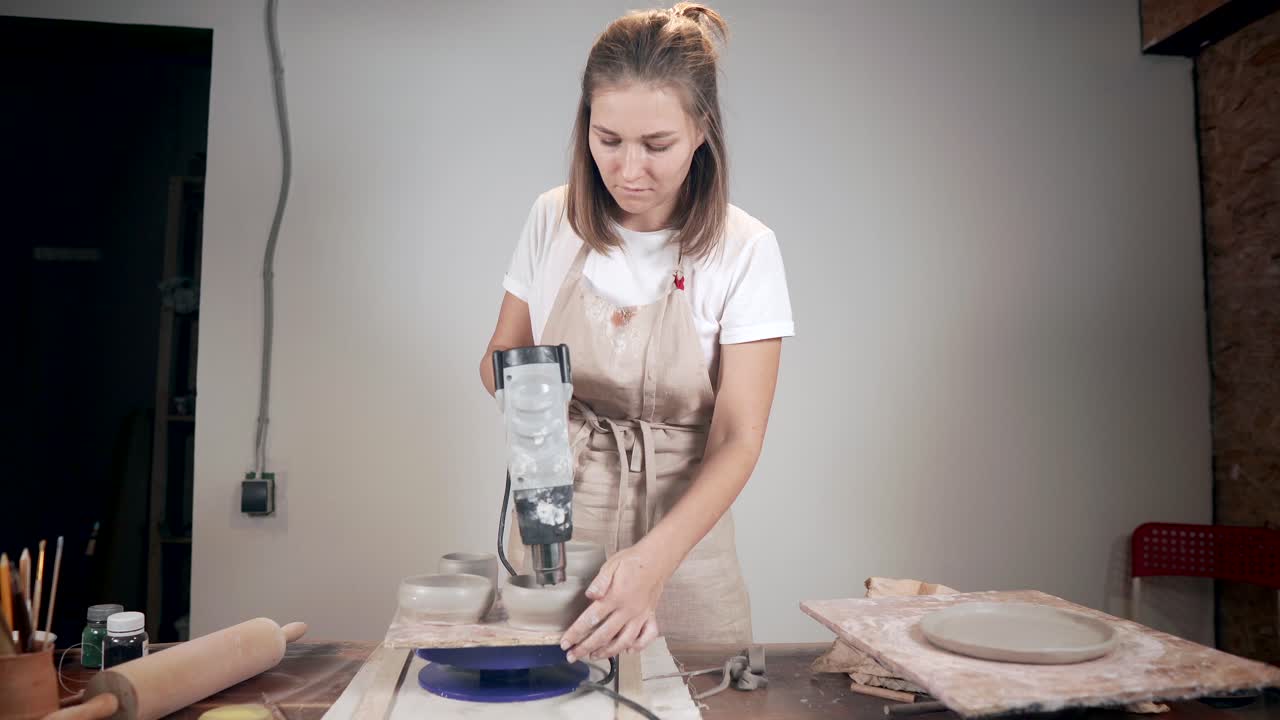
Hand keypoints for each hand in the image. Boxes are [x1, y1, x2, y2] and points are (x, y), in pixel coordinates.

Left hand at [560, 543, 668, 661]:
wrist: (657, 559)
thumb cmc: (632, 561)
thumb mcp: (611, 565)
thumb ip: (600, 582)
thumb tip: (589, 595)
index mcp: (615, 597)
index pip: (591, 619)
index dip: (576, 633)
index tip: (565, 643)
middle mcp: (628, 610)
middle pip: (604, 635)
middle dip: (586, 648)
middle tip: (572, 656)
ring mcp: (640, 616)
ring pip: (624, 641)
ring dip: (607, 652)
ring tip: (593, 656)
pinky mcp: (650, 616)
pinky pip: (647, 637)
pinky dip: (638, 647)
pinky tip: (627, 650)